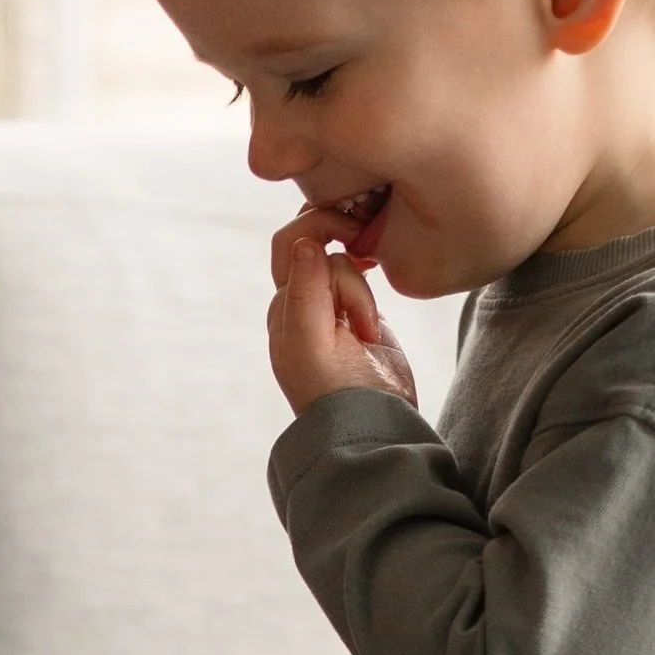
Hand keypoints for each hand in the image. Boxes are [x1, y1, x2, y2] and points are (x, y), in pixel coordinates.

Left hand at [267, 209, 416, 415]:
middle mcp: (301, 306)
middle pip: (320, 248)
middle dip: (345, 258)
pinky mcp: (359, 318)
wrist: (372, 425)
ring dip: (361, 290)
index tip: (352, 238)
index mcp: (282, 308)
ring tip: (366, 332)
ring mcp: (331, 311)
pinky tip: (372, 324)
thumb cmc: (336, 391)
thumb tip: (304, 242)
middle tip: (365, 281)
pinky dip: (369, 293)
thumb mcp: (312, 344)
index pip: (291, 244)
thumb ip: (306, 292)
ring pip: (346, 266)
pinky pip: (361, 284)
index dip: (320, 229)